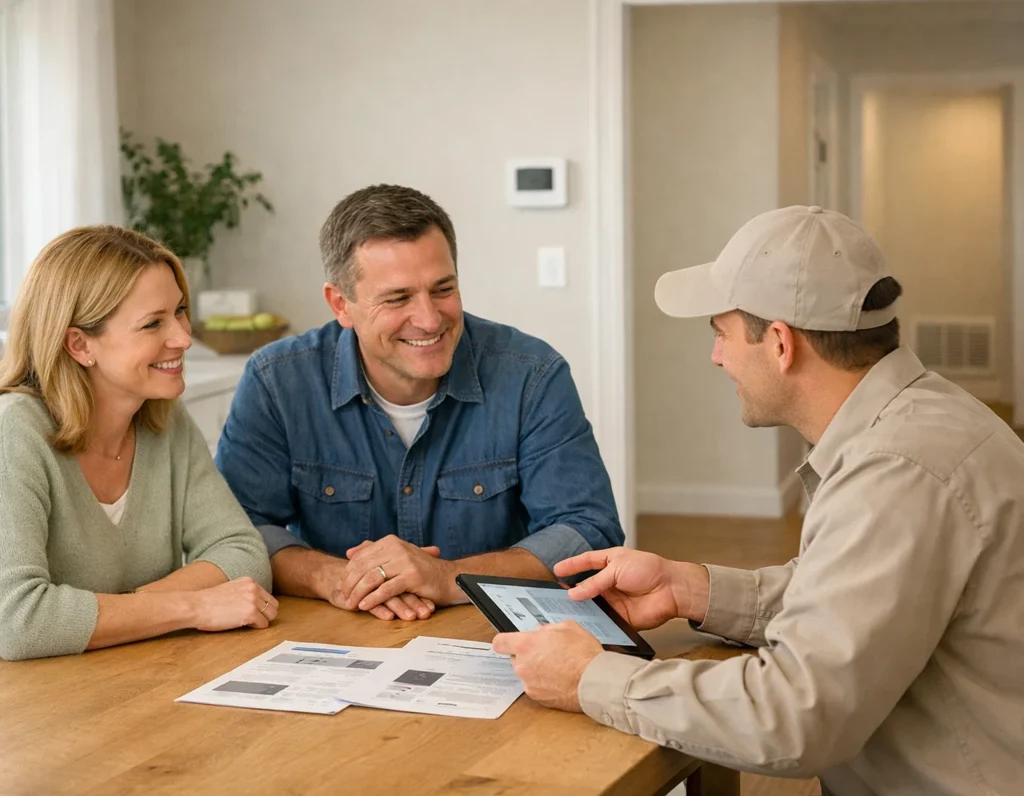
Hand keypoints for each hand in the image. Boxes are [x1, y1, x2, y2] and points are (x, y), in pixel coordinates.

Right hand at [191, 577, 278, 630]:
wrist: (196, 606)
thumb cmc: (206, 601)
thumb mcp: (230, 588)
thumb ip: (243, 592)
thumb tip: (253, 603)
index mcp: (249, 581)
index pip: (267, 596)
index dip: (262, 607)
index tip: (255, 612)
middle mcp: (254, 588)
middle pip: (274, 605)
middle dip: (266, 614)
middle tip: (255, 620)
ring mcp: (253, 601)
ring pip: (271, 615)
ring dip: (262, 621)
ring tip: (248, 623)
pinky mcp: (250, 613)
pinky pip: (263, 624)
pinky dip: (256, 627)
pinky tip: (243, 625)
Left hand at [315, 548, 436, 621]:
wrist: (448, 578)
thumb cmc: (422, 570)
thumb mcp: (397, 556)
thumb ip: (374, 551)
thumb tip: (350, 552)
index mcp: (390, 542)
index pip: (361, 557)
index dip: (348, 572)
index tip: (341, 585)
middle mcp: (396, 548)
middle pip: (363, 567)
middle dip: (349, 584)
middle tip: (343, 597)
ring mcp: (404, 561)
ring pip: (372, 578)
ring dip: (358, 593)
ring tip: (351, 603)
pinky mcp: (412, 577)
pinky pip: (386, 589)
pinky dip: (372, 599)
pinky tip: (364, 606)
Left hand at [491, 621, 602, 711]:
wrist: (595, 681)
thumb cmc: (583, 653)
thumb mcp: (568, 627)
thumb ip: (548, 628)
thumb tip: (540, 631)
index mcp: (526, 644)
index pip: (499, 642)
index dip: (504, 641)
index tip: (508, 642)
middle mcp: (522, 665)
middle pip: (515, 658)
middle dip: (527, 655)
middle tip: (546, 652)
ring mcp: (528, 683)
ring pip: (526, 673)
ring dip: (536, 670)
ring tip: (557, 667)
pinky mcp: (537, 698)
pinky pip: (535, 686)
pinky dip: (543, 684)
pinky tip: (559, 679)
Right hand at [554, 548, 708, 629]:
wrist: (672, 590)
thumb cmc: (650, 570)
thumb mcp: (618, 567)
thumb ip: (595, 581)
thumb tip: (574, 593)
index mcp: (610, 564)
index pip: (586, 562)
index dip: (571, 565)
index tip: (556, 570)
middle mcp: (610, 582)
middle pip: (585, 587)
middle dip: (570, 591)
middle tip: (553, 597)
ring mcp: (614, 601)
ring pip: (591, 606)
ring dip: (579, 609)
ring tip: (560, 613)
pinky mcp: (619, 618)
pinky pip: (602, 622)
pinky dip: (592, 624)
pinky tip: (580, 626)